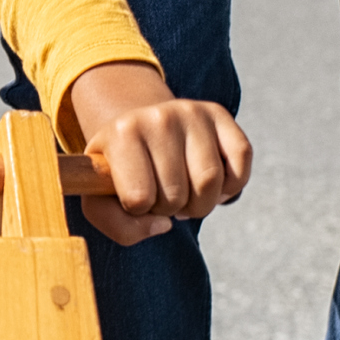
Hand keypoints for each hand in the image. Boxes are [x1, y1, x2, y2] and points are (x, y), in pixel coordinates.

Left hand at [57, 62, 250, 247]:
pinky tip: (209, 183)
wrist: (139, 129)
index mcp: (122, 134)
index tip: (134, 196)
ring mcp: (192, 112)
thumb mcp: (100, 199)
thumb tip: (163, 225)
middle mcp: (158, 117)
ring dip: (200, 204)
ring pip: (210, 183)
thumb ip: (118, 226)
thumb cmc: (119, 172)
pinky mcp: (219, 115)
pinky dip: (229, 190)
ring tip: (184, 190)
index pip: (139, 198)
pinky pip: (239, 168)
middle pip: (177, 195)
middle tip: (161, 194)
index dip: (140, 211)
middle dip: (171, 210)